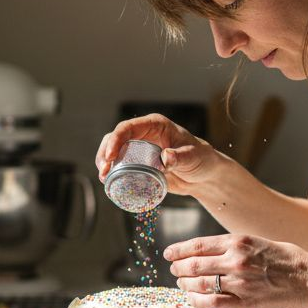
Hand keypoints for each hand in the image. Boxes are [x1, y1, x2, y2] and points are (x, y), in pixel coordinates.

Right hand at [95, 114, 227, 195]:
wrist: (204, 176)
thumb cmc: (202, 159)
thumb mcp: (193, 157)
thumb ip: (180, 157)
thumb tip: (166, 157)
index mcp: (155, 125)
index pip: (129, 127)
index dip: (116, 139)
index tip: (111, 156)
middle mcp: (144, 134)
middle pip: (116, 137)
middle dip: (106, 152)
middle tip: (104, 170)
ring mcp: (140, 149)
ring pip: (114, 150)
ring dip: (105, 162)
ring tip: (104, 177)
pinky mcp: (139, 164)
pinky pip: (121, 165)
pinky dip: (113, 172)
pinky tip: (110, 182)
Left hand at [165, 234, 307, 307]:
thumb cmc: (289, 260)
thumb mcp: (260, 242)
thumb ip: (236, 246)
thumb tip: (212, 251)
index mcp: (238, 242)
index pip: (198, 245)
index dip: (179, 250)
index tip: (169, 254)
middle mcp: (235, 260)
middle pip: (194, 264)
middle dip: (179, 268)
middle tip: (174, 271)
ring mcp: (239, 282)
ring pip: (199, 283)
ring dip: (185, 284)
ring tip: (182, 284)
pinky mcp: (244, 302)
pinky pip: (212, 302)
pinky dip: (197, 300)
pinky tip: (192, 298)